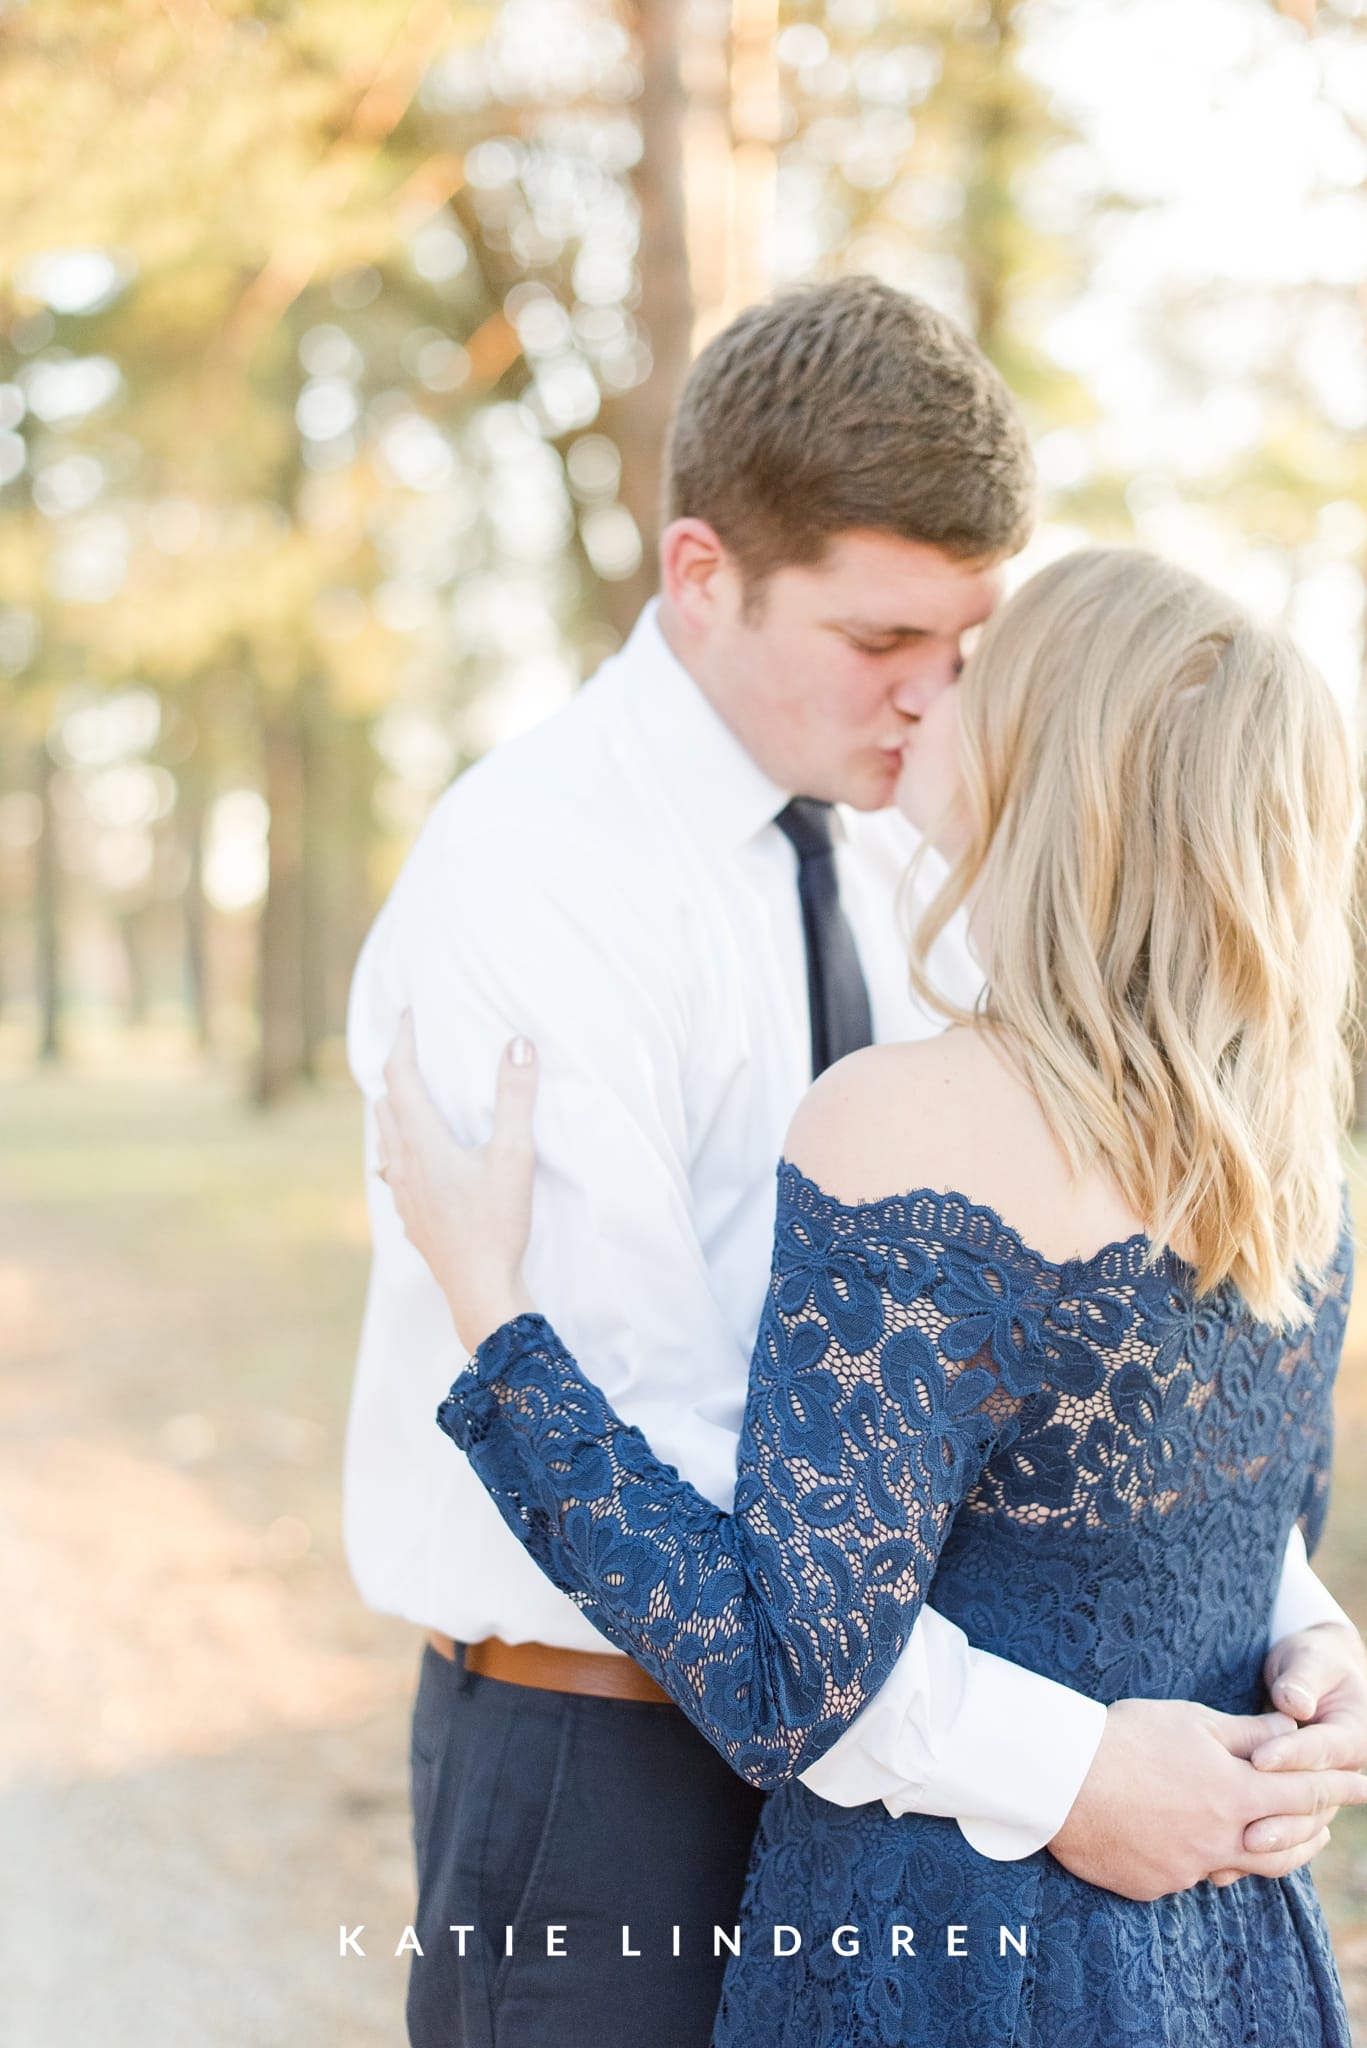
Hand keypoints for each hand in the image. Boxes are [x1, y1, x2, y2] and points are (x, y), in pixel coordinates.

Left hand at [377, 1014, 538, 1350]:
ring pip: (386, 1141)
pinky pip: (395, 1173)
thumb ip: (515, 1097)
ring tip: (410, 1102)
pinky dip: (400, 1152)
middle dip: (397, 1074)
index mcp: (422, 1141)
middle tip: (412, 1053)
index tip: (408, 1014)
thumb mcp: (514, 1155)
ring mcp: (403, 1195)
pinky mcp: (412, 1220)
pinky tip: (415, 1165)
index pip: (400, 1076)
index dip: (402, 1041)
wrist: (478, 1289)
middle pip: (386, 1106)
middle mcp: (403, 1164)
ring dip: (394, 1113)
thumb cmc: (497, 1223)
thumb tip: (517, 1043)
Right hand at [1047, 1697, 1366, 1900]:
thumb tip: (1290, 1731)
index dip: (1340, 1787)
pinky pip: (1191, 1875)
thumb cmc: (1126, 1737)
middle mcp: (1221, 1840)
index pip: (1305, 1793)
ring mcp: (1188, 1869)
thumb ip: (1247, 1733)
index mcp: (1235, 1794)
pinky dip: (1202, 1858)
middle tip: (1326, 1823)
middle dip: (1312, 1833)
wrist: (1059, 1778)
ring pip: (1242, 1869)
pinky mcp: (1156, 1885)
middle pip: (1285, 1846)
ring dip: (1266, 1852)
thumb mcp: (1192, 1721)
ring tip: (1273, 1838)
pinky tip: (1190, 1839)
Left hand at [1225, 1621, 1366, 1871]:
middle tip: (1247, 1828)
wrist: (1319, 1679)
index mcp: (1353, 1736)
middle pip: (1315, 1804)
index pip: (1321, 1751)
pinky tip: (1225, 1865)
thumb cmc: (1313, 1664)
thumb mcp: (1311, 1661)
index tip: (1258, 1760)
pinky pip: (1285, 1836)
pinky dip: (1258, 1852)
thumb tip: (1294, 1702)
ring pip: (1302, 1829)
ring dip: (1273, 1843)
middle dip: (1281, 1816)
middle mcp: (1343, 1774)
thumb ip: (1302, 1681)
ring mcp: (1323, 1795)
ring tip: (1238, 1853)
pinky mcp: (1299, 1805)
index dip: (1291, 1755)